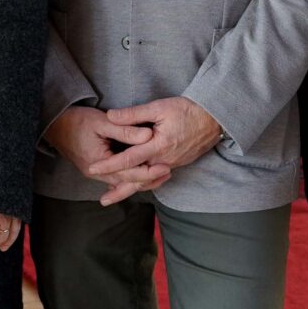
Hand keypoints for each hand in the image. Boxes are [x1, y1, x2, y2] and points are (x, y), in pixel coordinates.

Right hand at [48, 105, 172, 204]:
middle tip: (168, 171)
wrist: (54, 124)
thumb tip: (148, 135)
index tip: (165, 166)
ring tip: (161, 175)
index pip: (128, 173)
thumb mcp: (102, 122)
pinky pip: (116, 178)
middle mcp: (96, 174)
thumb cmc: (77, 120)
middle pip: (127, 182)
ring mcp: (95, 173)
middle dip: (148, 178)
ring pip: (122, 183)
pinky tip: (143, 175)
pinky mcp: (96, 169)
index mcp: (99, 163)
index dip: (148, 171)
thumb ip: (126, 130)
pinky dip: (131, 177)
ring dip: (141, 180)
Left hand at [90, 97, 223, 205]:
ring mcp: (171, 164)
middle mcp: (163, 160)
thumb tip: (111, 116)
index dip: (108, 165)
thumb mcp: (159, 108)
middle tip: (102, 200)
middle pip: (137, 180)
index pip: (127, 160)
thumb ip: (134, 114)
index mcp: (157, 147)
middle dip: (119, 191)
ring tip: (116, 195)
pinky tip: (138, 183)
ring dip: (131, 188)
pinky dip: (145, 182)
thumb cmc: (188, 110)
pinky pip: (157, 177)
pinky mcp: (177, 163)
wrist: (215, 118)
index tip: (92, 169)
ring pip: (148, 181)